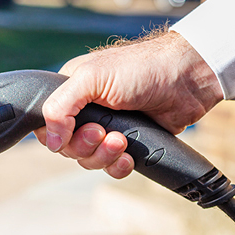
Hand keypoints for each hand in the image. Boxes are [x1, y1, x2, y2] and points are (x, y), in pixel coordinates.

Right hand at [33, 30, 223, 177]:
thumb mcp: (91, 78)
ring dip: (104, 155)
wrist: (187, 79)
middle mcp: (86, 111)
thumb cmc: (141, 68)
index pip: (47, 124)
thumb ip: (60, 107)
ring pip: (88, 159)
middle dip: (86, 145)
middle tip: (104, 132)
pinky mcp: (128, 143)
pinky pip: (111, 167)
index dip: (57, 135)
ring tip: (122, 141)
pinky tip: (129, 156)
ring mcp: (107, 128)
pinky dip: (117, 166)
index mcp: (71, 91)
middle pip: (68, 147)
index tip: (74, 131)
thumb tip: (50, 140)